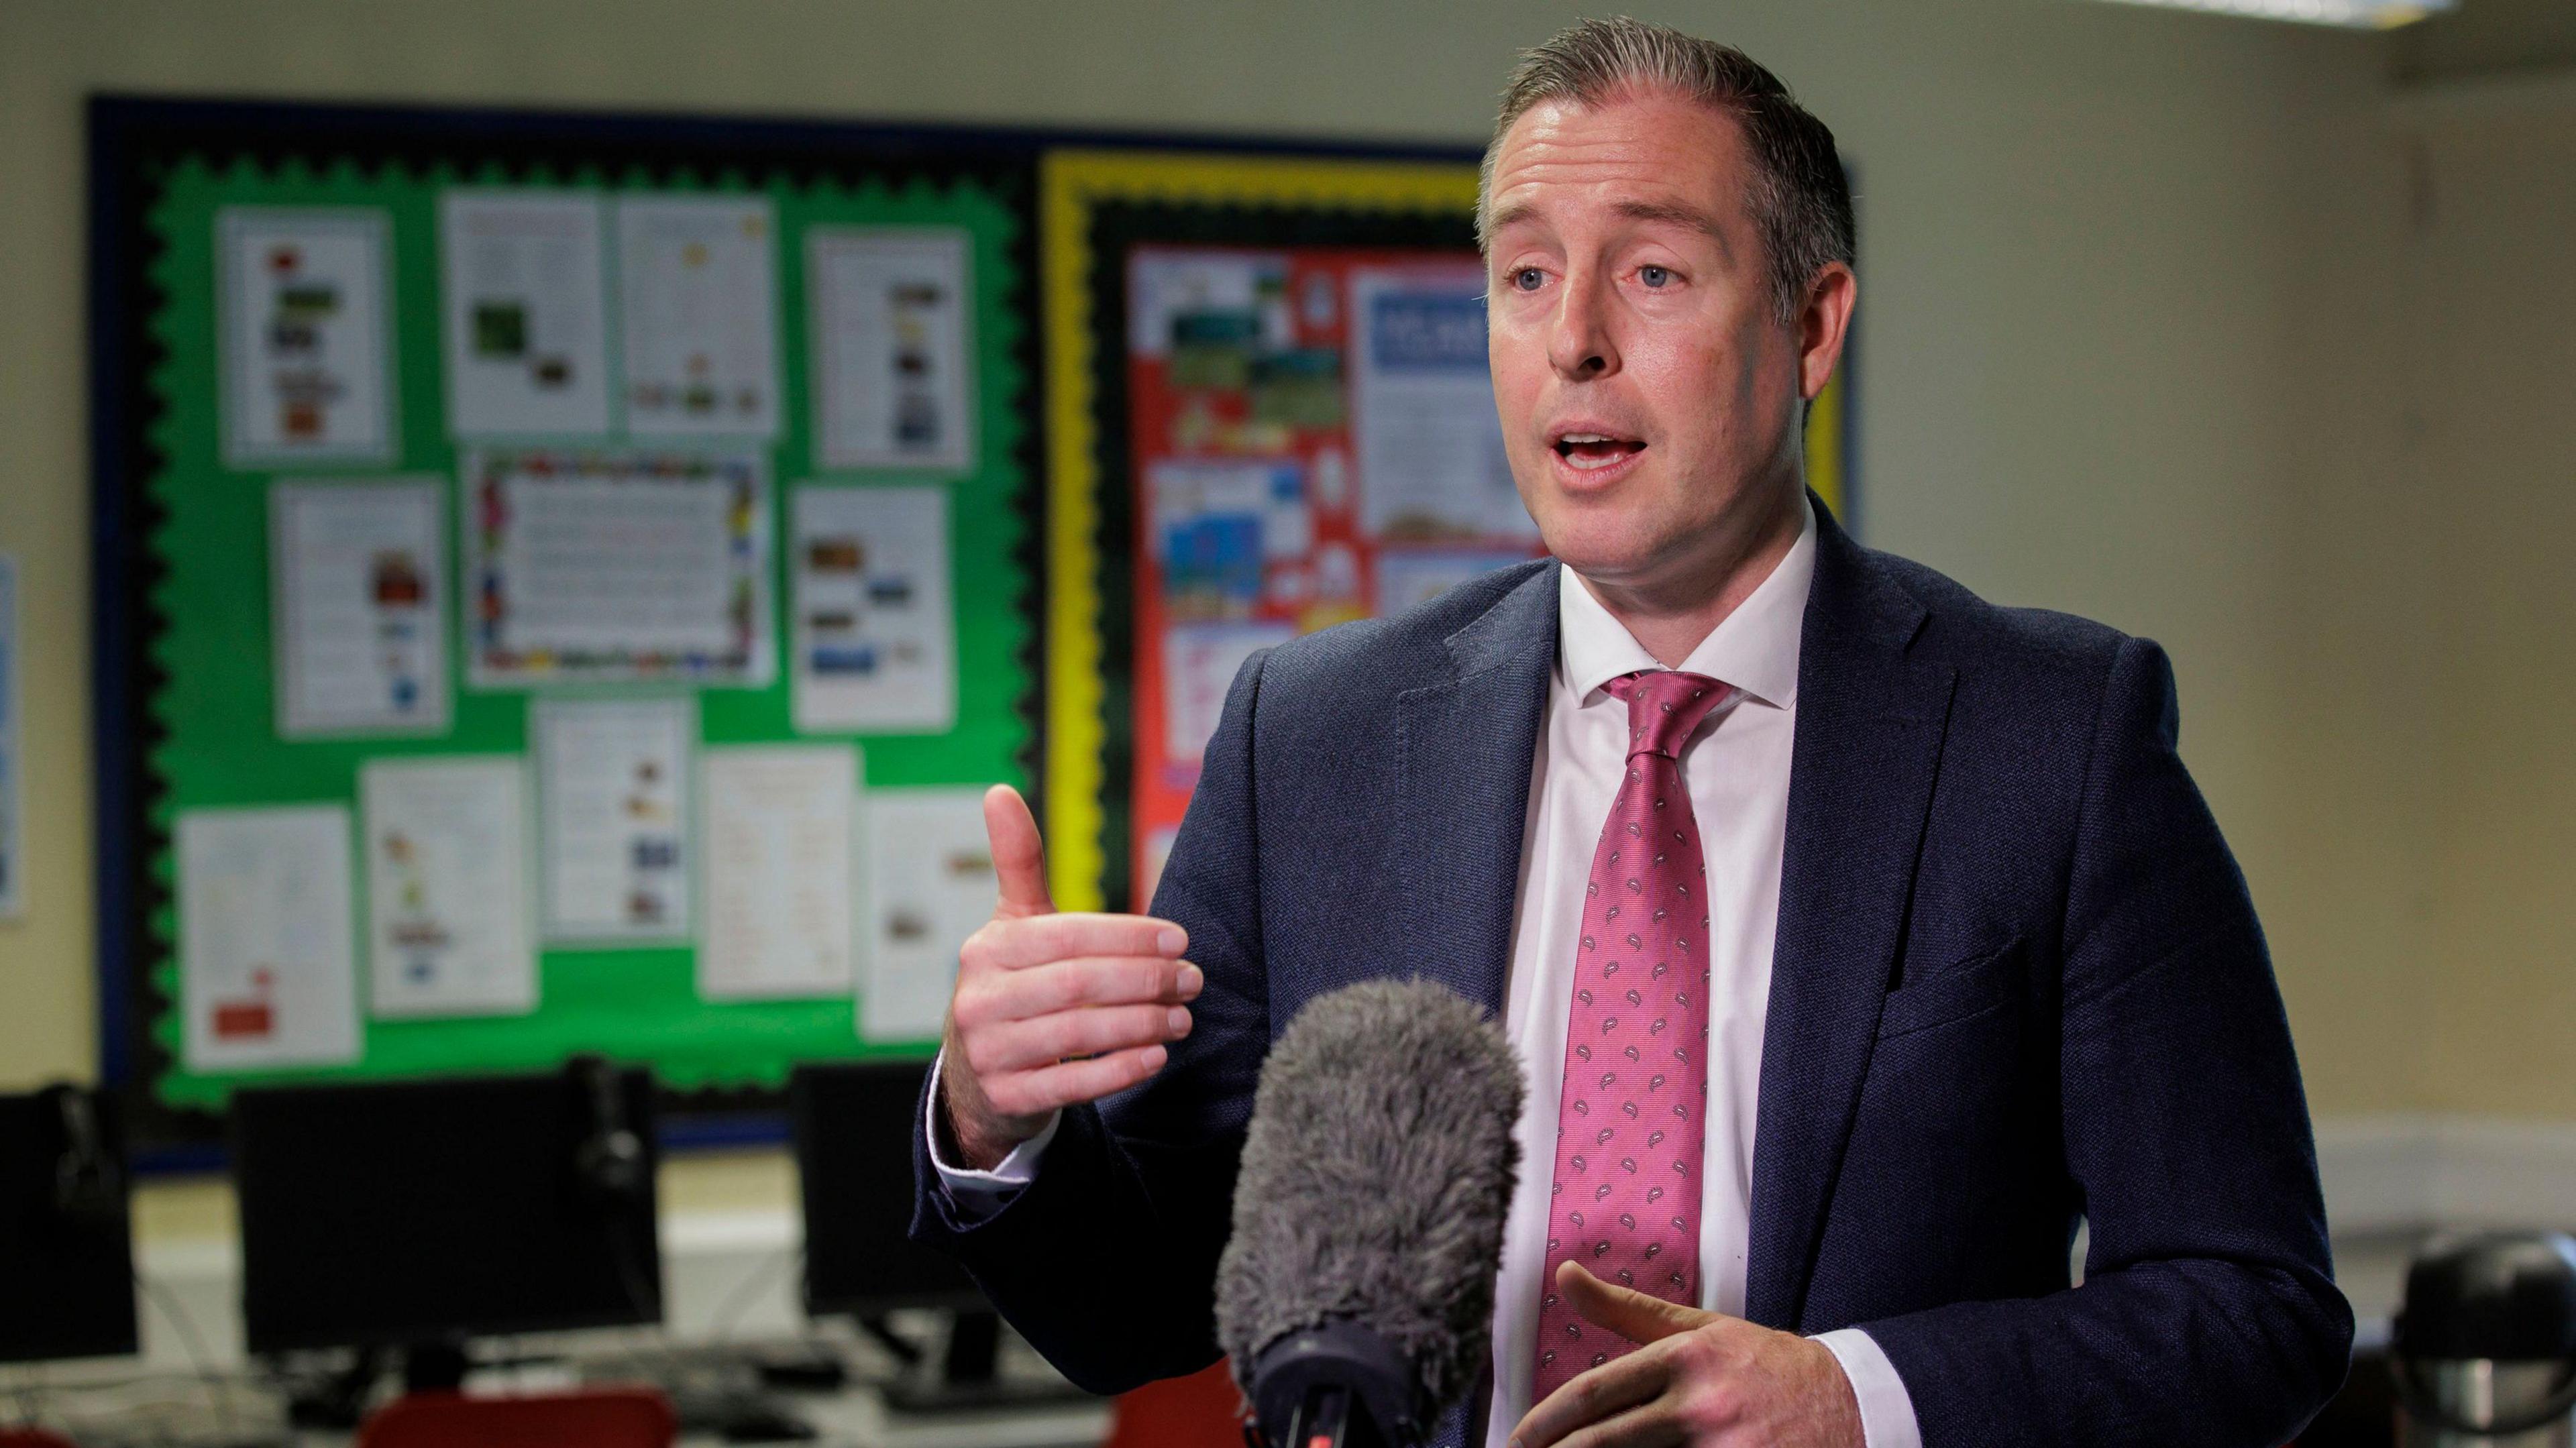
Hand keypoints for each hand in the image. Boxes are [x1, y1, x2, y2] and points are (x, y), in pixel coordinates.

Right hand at [938, 785, 1201, 1169]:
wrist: (976, 1078)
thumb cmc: (1013, 985)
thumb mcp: (1013, 925)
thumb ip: (1018, 863)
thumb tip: (999, 790)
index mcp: (988, 948)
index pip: (1069, 936)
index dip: (1129, 937)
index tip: (1180, 939)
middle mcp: (981, 999)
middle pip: (1078, 984)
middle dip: (1146, 980)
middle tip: (1193, 980)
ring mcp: (990, 1053)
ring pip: (1080, 1033)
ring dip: (1143, 1024)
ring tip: (1184, 1017)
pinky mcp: (1007, 1099)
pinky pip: (1073, 1084)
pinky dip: (1121, 1068)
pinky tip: (1157, 1056)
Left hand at [1509, 1260, 1862, 1447]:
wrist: (1849, 1403)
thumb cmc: (1763, 1365)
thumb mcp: (1698, 1327)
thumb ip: (1626, 1309)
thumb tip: (1565, 1273)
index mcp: (1684, 1358)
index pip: (1594, 1393)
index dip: (1544, 1422)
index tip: (1518, 1440)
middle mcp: (1700, 1405)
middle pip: (1604, 1442)